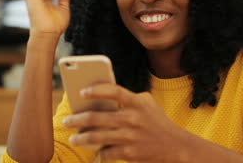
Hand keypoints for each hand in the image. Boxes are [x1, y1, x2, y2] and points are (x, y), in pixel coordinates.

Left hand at [62, 84, 187, 162]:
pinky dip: (98, 153)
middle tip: (67, 121)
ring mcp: (130, 137)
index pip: (114, 91)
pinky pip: (105, 153)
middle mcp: (133, 118)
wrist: (175, 145)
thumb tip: (99, 100)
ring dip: (80, 138)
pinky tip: (94, 152)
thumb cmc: (157, 121)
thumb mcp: (148, 103)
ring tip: (73, 138)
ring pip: (96, 138)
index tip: (81, 92)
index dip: (96, 90)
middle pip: (97, 117)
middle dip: (77, 119)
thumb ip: (128, 98)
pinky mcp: (129, 153)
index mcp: (137, 103)